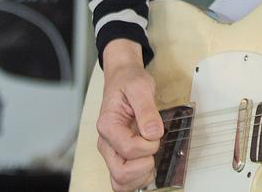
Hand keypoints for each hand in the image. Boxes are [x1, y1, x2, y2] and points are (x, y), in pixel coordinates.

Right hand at [95, 40, 162, 191]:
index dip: (147, 145)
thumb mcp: (141, 87)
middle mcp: (106, 142)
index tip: (155, 131)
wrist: (123, 78)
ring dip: (140, 176)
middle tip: (153, 148)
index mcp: (108, 125)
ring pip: (120, 183)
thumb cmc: (129, 82)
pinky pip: (124, 181)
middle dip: (144, 165)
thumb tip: (153, 133)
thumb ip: (147, 110)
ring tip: (150, 158)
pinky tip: (147, 163)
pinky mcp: (119, 156)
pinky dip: (138, 179)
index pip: (127, 149)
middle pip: (120, 173)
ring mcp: (111, 151)